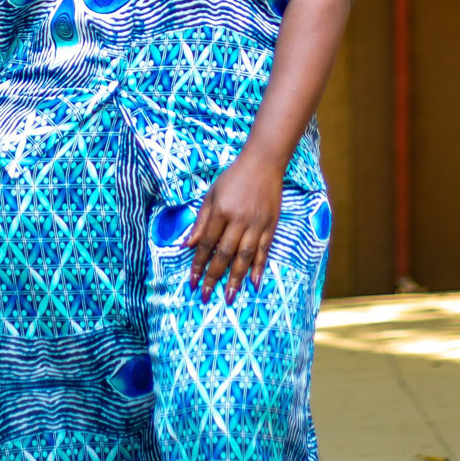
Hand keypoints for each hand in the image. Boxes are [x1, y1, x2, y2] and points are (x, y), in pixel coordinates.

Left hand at [185, 149, 283, 303]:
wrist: (264, 163)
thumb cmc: (233, 178)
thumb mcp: (211, 194)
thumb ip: (201, 220)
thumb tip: (188, 245)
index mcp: (221, 210)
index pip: (207, 243)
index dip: (198, 263)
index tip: (192, 281)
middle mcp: (239, 219)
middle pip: (224, 253)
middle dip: (214, 276)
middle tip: (206, 295)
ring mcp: (257, 224)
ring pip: (244, 256)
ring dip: (236, 278)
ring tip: (229, 297)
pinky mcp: (271, 225)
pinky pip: (265, 250)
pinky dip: (260, 267)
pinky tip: (254, 283)